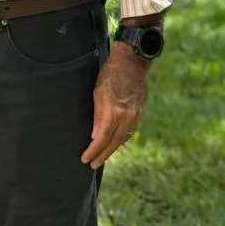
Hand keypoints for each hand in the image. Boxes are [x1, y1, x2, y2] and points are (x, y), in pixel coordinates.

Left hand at [80, 41, 148, 169]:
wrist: (133, 61)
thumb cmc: (111, 72)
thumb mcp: (98, 91)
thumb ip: (98, 115)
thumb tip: (95, 136)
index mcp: (115, 112)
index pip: (103, 138)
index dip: (94, 150)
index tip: (85, 159)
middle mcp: (127, 117)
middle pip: (114, 142)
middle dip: (102, 155)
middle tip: (92, 164)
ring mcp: (135, 116)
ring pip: (123, 139)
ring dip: (112, 149)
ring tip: (101, 156)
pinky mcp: (139, 113)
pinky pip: (129, 131)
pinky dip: (121, 140)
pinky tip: (114, 143)